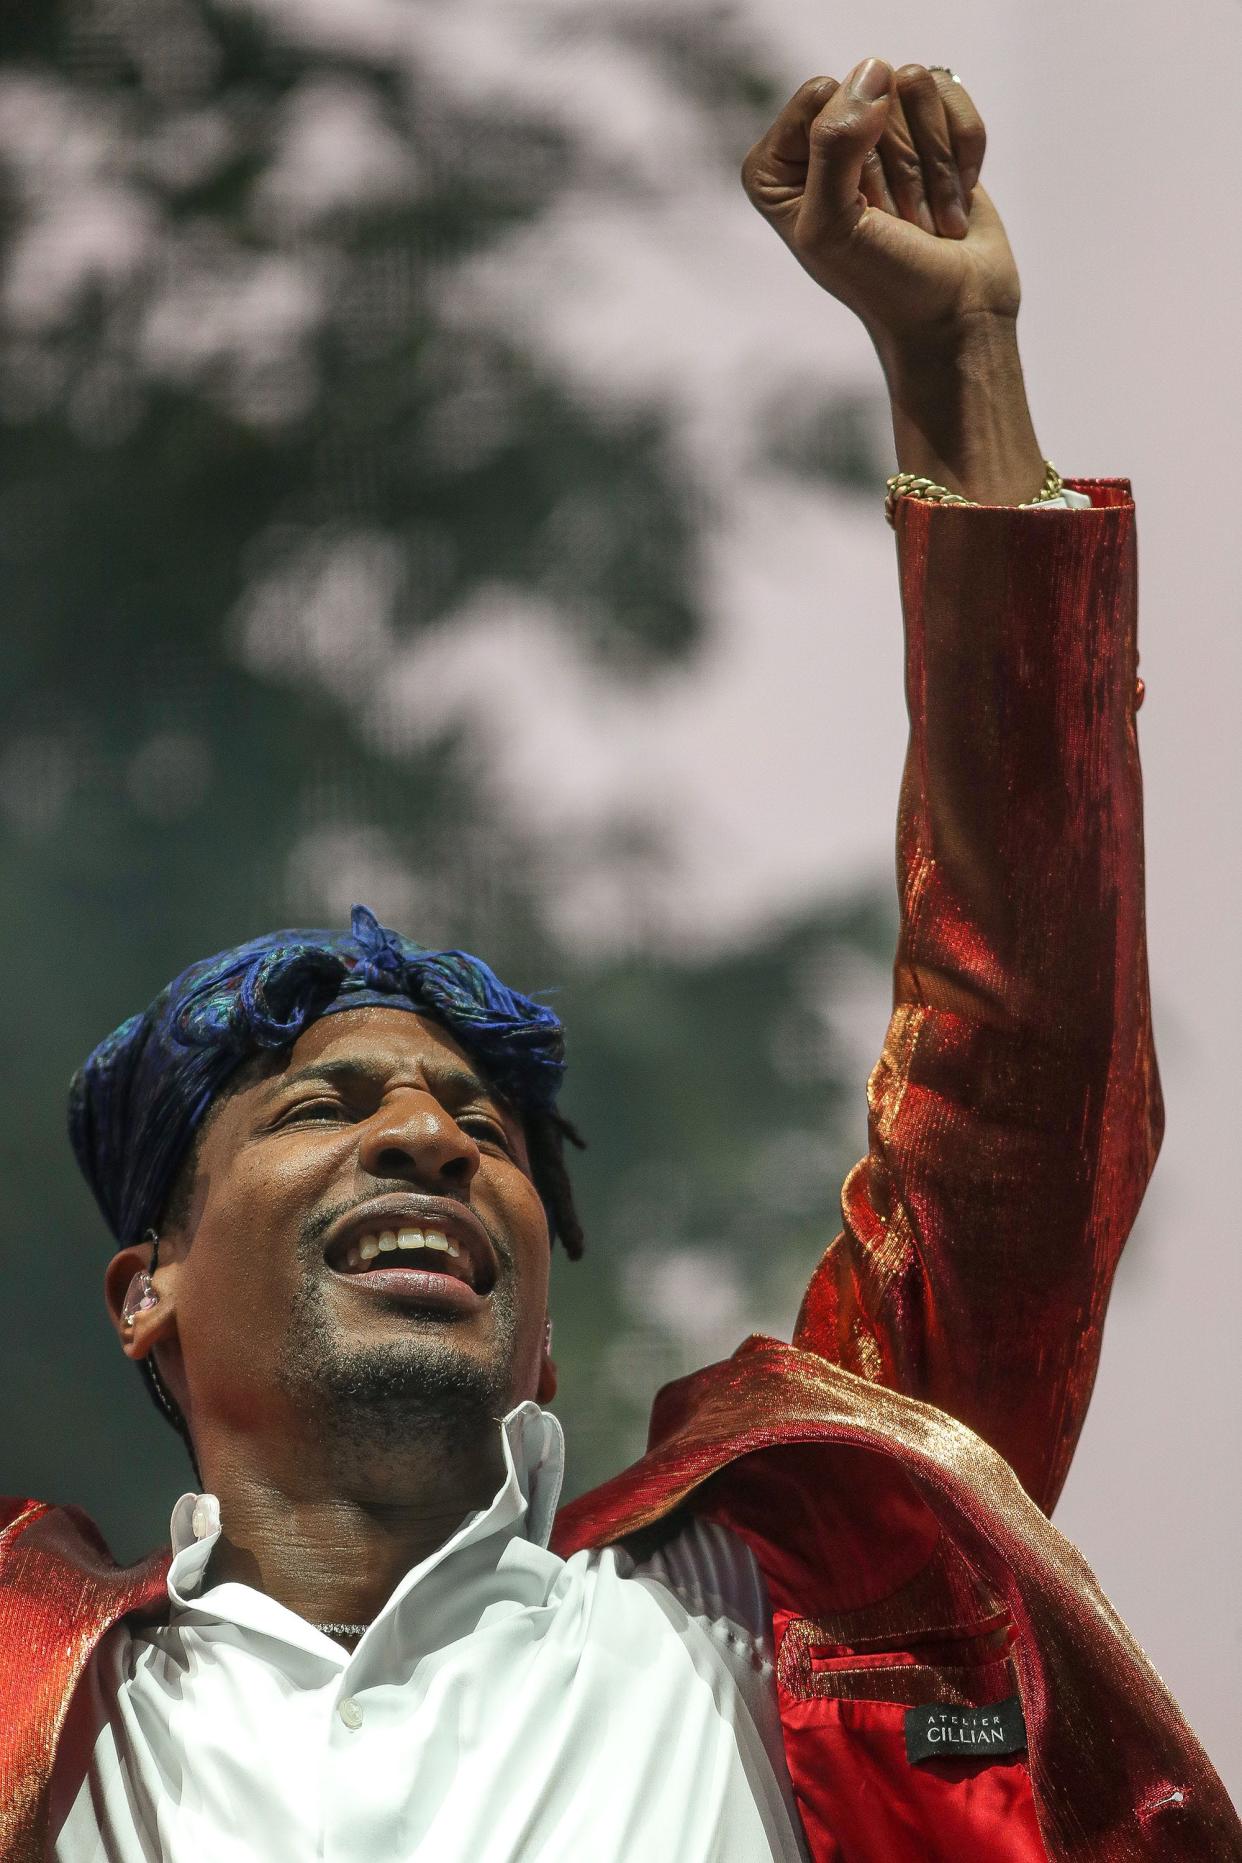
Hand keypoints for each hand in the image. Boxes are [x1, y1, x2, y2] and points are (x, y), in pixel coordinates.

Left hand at [741, 58, 1047, 504]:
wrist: (954, 316)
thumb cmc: (884, 283)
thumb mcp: (836, 225)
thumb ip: (834, 145)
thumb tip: (874, 70)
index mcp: (774, 166)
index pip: (821, 96)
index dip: (854, 153)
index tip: (862, 213)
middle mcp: (818, 141)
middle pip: (872, 92)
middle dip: (900, 165)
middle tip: (898, 225)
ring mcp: (876, 131)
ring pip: (915, 87)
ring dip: (933, 161)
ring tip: (924, 216)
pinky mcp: (928, 128)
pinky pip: (951, 94)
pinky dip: (963, 150)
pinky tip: (953, 198)